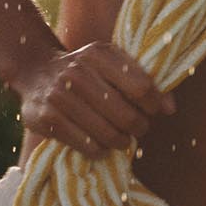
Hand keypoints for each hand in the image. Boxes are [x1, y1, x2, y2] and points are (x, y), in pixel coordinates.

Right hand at [16, 41, 173, 159]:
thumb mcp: (112, 64)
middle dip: (138, 128)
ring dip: (120, 142)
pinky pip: (87, 145)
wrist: (35, 71)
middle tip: (136, 130)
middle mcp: (77, 72)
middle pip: (126, 115)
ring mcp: (59, 96)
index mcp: (98, 54)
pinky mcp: (46, 119)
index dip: (153, 105)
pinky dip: (99, 151)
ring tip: (120, 139)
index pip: (141, 87)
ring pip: (108, 134)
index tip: (151, 111)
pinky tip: (99, 146)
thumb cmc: (84, 70)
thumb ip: (143, 81)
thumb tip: (170, 109)